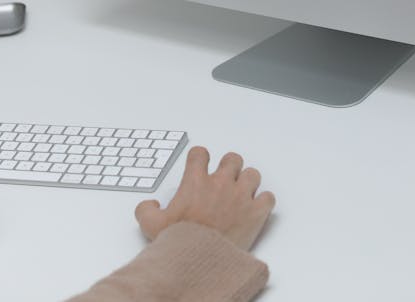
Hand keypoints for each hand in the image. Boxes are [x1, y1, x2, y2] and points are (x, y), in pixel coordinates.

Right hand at [135, 146, 274, 250]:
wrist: (202, 260)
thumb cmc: (181, 241)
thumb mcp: (151, 225)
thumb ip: (146, 210)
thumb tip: (149, 205)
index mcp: (196, 181)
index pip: (200, 153)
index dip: (200, 158)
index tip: (200, 167)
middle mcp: (220, 183)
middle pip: (232, 159)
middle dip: (229, 167)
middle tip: (224, 181)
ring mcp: (240, 196)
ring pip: (252, 174)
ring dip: (247, 182)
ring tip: (241, 193)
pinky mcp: (256, 212)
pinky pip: (268, 197)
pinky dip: (263, 202)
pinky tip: (256, 209)